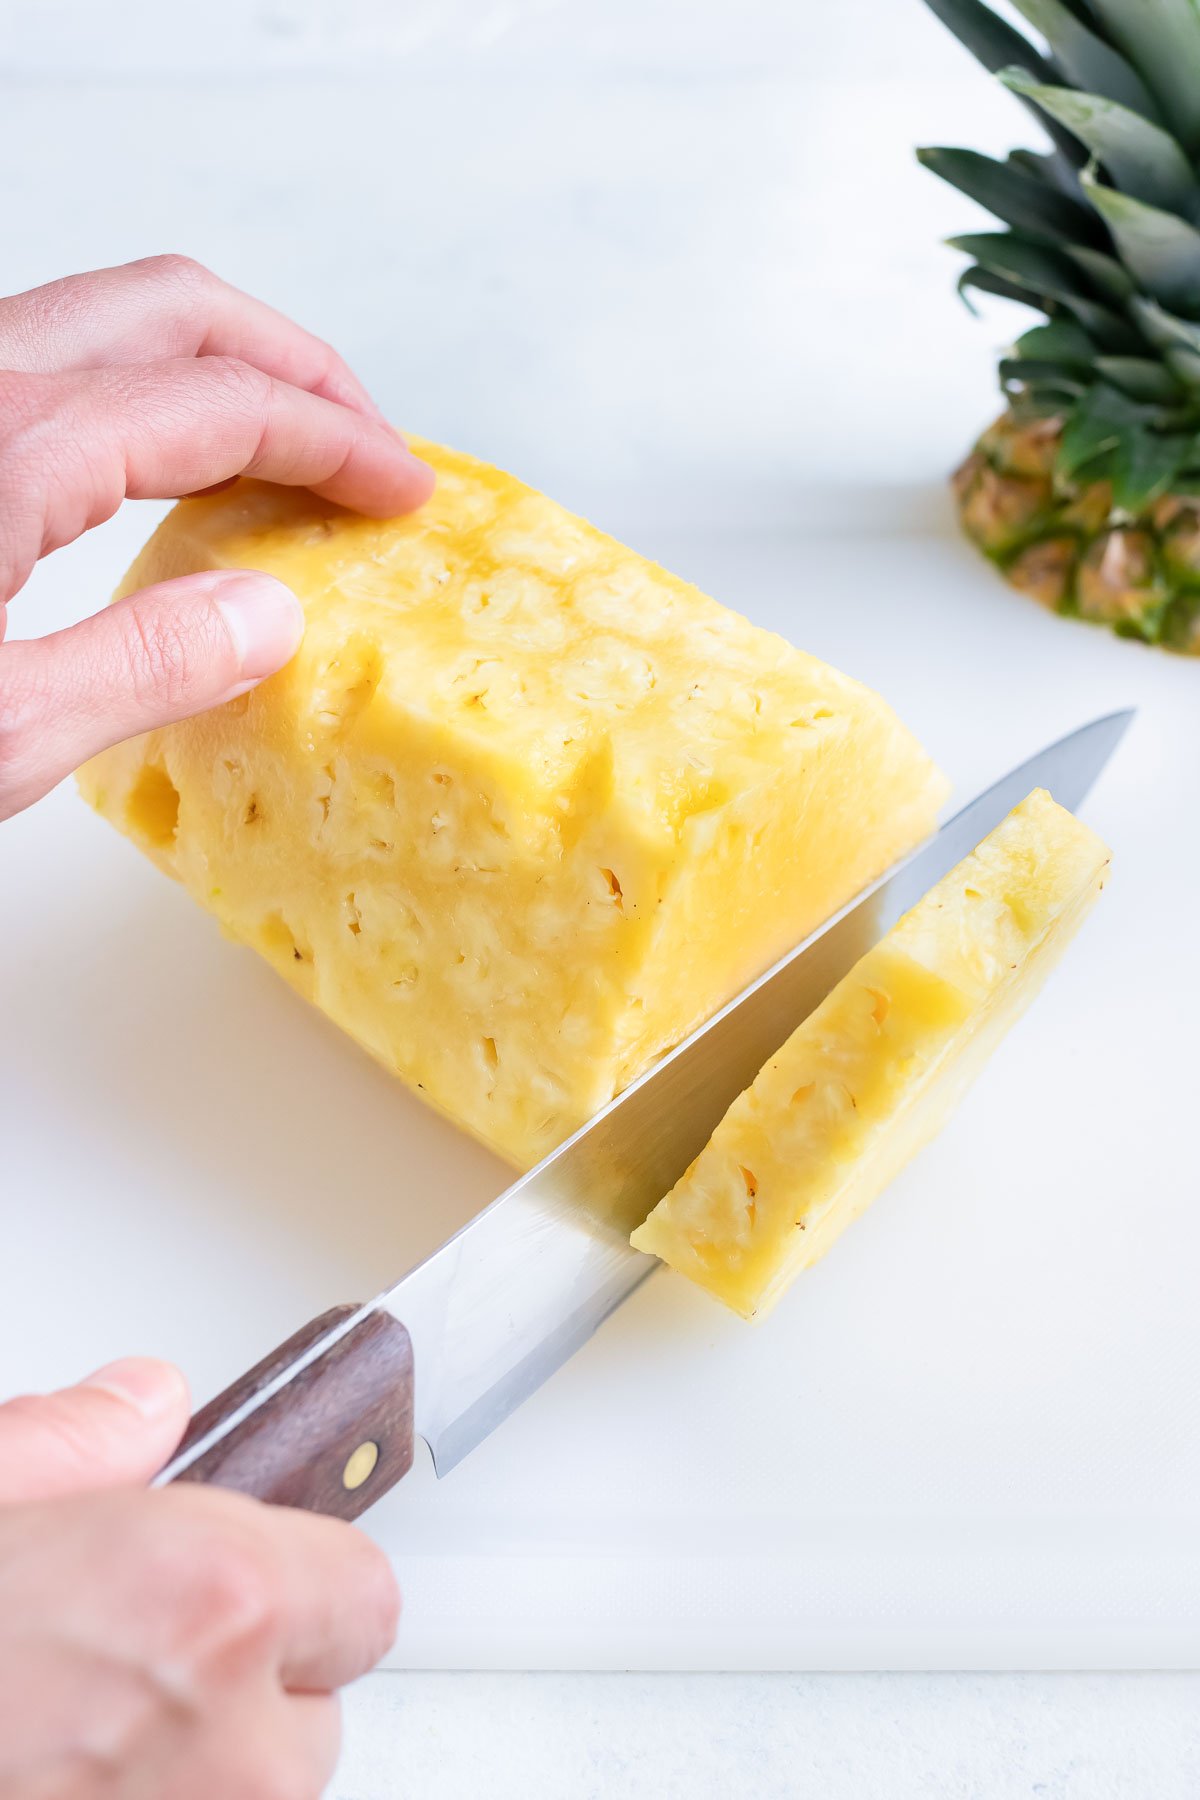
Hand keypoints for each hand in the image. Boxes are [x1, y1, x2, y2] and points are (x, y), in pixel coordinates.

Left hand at [0, 254, 433, 821]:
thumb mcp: (3, 730)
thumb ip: (146, 666)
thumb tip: (270, 618)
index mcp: (19, 441)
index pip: (225, 404)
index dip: (337, 443)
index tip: (403, 489)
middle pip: (179, 310)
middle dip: (295, 366)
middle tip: (366, 445)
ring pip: (114, 316)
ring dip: (221, 365)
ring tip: (292, 450)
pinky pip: (61, 356)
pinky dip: (146, 386)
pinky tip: (169, 466)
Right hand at [0, 1358, 398, 1798]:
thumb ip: (83, 1445)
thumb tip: (145, 1407)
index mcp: (209, 1599)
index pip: (366, 1590)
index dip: (303, 1577)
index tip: (256, 1574)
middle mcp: (231, 1740)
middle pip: (315, 1708)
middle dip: (245, 1681)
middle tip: (134, 1652)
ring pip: (259, 1787)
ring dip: (201, 1763)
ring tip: (82, 1722)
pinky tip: (61, 1770)